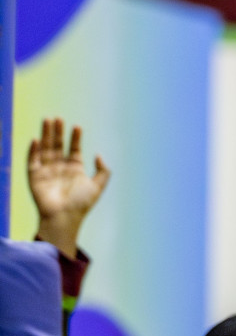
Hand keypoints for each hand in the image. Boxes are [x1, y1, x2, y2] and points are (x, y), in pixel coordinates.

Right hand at [27, 118, 109, 258]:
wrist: (64, 217)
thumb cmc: (81, 204)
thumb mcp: (98, 186)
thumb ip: (103, 171)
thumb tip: (98, 155)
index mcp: (74, 169)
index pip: (73, 149)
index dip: (75, 138)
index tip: (77, 127)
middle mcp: (60, 168)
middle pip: (58, 145)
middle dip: (58, 132)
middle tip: (58, 118)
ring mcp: (47, 171)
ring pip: (45, 149)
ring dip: (46, 135)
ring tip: (48, 120)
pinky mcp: (34, 176)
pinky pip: (32, 160)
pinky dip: (33, 150)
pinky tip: (37, 140)